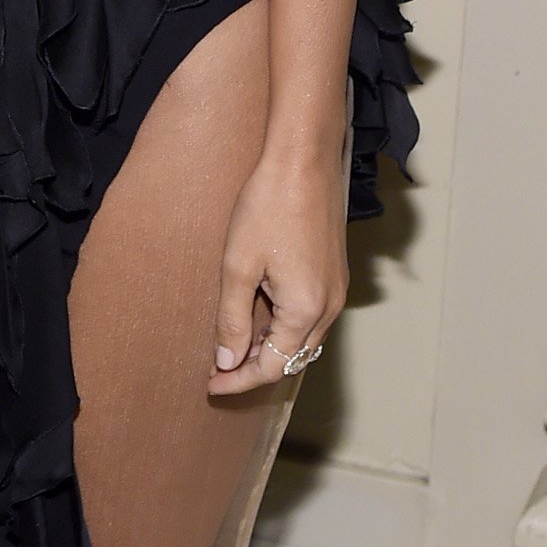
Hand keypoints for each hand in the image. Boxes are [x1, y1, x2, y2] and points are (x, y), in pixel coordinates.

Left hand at [211, 140, 347, 398]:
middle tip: (218, 371)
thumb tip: (228, 361)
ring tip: (233, 347)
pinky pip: (310, 317)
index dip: (240, 380)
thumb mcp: (238, 267)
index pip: (274, 367)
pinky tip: (258, 317)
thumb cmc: (268, 207)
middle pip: (293, 359)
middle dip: (255, 369)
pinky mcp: (335, 274)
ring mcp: (336, 290)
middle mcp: (329, 306)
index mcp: (305, 310)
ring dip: (271, 349)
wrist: (303, 162)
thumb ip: (233, 319)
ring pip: (303, 339)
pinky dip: (284, 328)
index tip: (210, 384)